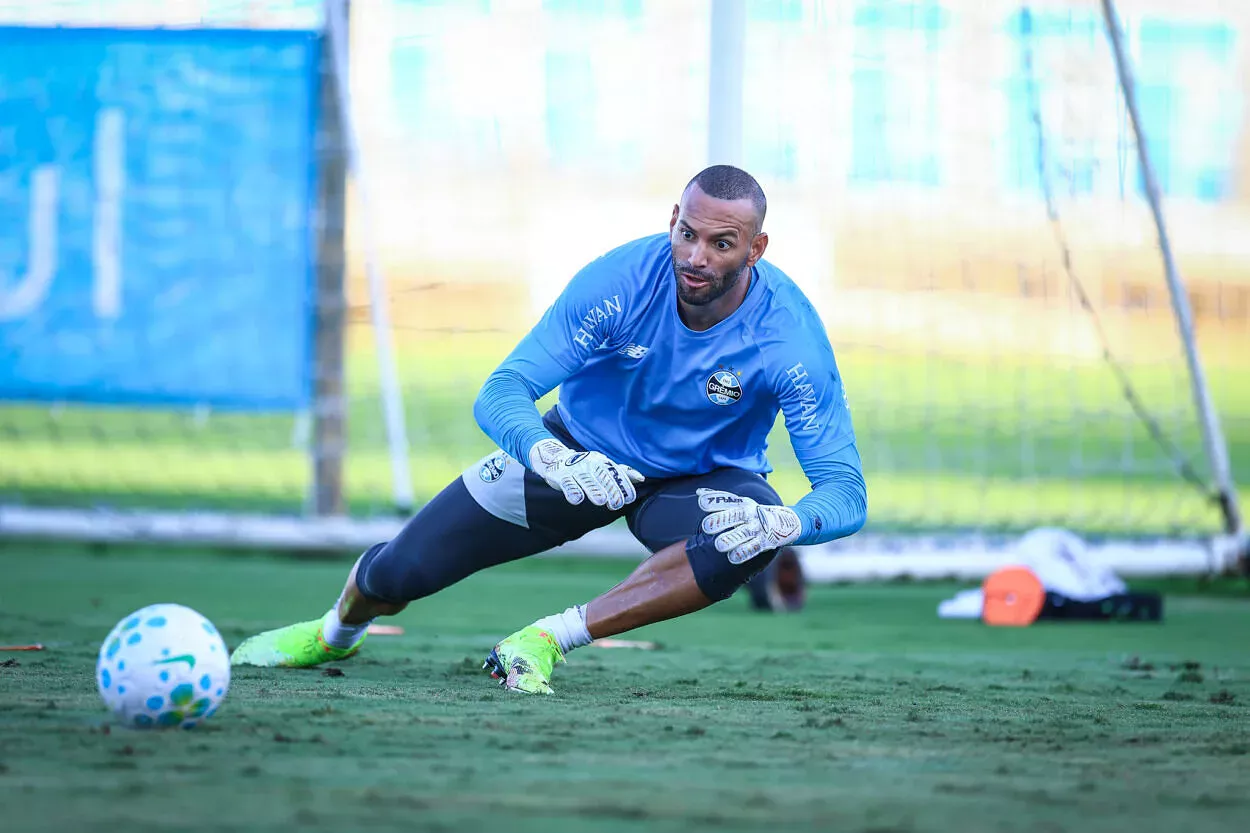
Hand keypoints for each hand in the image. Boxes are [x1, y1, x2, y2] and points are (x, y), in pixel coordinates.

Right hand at [529, 439, 644, 509]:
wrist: (555, 458)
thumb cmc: (585, 466)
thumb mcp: (603, 466)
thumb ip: (621, 472)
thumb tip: (642, 478)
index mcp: (601, 461)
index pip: (615, 473)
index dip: (622, 485)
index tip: (629, 499)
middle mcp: (589, 464)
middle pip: (602, 476)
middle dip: (610, 489)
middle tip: (616, 504)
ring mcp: (574, 469)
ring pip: (585, 480)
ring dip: (593, 490)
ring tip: (600, 501)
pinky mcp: (560, 475)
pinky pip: (567, 483)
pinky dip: (572, 490)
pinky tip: (577, 500)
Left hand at [697, 488, 801, 563]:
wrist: (786, 522)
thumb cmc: (755, 513)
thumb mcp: (741, 503)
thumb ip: (720, 498)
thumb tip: (698, 491)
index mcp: (743, 503)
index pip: (727, 500)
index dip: (715, 501)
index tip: (701, 502)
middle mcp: (750, 514)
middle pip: (734, 516)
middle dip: (721, 521)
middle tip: (706, 527)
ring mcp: (758, 528)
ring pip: (742, 534)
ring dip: (731, 539)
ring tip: (719, 546)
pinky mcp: (765, 542)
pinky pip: (753, 548)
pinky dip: (743, 553)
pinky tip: (733, 558)